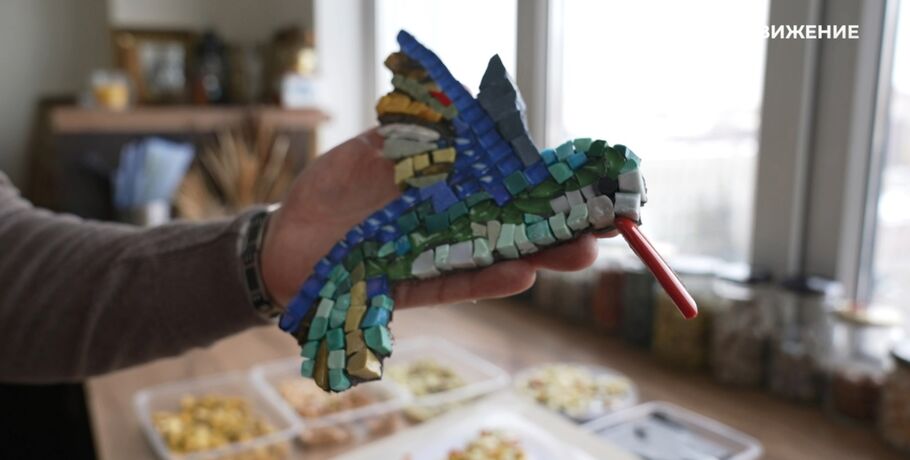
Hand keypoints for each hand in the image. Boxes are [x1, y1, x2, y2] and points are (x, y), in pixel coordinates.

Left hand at [260, 130, 613, 307]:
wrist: (283, 242)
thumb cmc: (331, 192)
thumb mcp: (369, 149)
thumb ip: (411, 133)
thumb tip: (457, 110)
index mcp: (445, 193)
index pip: (505, 187)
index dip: (545, 186)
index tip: (587, 180)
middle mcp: (448, 228)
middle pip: (513, 228)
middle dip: (558, 226)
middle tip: (605, 226)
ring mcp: (433, 260)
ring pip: (494, 259)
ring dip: (537, 257)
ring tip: (581, 254)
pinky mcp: (410, 288)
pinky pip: (453, 286)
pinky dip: (485, 280)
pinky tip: (522, 274)